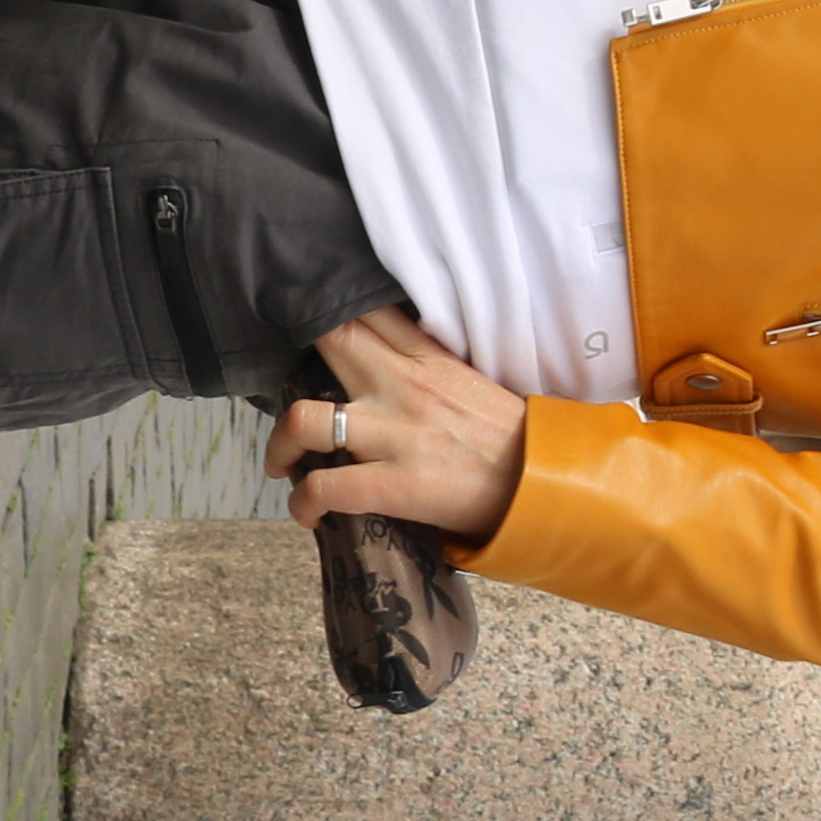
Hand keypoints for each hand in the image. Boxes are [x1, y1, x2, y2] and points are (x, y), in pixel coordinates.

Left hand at [279, 306, 528, 542]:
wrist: (540, 483)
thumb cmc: (505, 436)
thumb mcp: (467, 381)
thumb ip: (423, 366)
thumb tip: (381, 362)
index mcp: (427, 357)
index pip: (367, 312)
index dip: (327, 308)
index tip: (303, 319)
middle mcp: (404, 386)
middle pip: (331, 343)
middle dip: (294, 356)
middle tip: (282, 388)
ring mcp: (396, 434)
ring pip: (305, 420)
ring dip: (280, 445)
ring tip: (283, 462)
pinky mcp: (394, 483)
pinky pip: (324, 487)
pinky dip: (303, 502)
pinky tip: (309, 512)